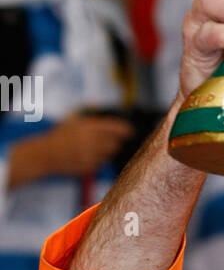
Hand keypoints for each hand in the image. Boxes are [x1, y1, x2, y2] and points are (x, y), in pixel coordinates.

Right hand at [10, 114, 133, 183]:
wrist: (46, 155)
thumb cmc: (59, 135)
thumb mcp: (71, 118)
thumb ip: (85, 110)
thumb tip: (96, 103)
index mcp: (89, 127)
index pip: (115, 128)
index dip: (125, 129)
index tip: (130, 130)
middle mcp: (92, 141)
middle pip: (116, 143)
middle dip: (117, 141)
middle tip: (117, 140)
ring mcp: (91, 155)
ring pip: (110, 154)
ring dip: (109, 151)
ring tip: (98, 147)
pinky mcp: (89, 167)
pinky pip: (102, 163)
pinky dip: (100, 160)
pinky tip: (91, 155)